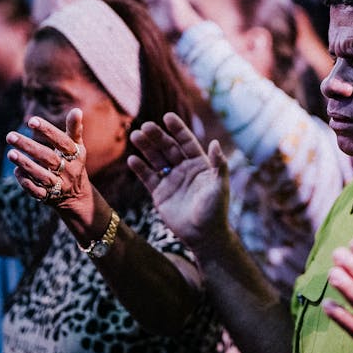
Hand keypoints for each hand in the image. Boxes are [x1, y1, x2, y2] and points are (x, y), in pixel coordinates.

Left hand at [7, 109, 91, 208]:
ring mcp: (59, 184)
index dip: (48, 131)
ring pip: (41, 175)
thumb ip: (74, 129)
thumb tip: (77, 110)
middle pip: (48, 158)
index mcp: (75, 155)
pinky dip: (26, 182)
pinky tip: (16, 171)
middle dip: (29, 147)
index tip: (31, 121)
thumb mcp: (77, 147)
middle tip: (10, 136)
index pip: (62, 141)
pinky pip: (37, 191)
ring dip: (25, 164)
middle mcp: (68, 170)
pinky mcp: (49, 197)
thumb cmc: (73, 163)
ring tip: (10, 153)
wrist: (77, 195)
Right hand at [127, 112, 230, 249]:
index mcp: (200, 164)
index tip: (167, 117)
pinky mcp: (160, 193)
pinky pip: (148, 177)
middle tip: (145, 126)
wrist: (204, 236)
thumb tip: (215, 143)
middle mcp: (184, 169)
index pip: (187, 142)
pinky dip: (140, 168)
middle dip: (157, 136)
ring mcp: (171, 180)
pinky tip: (132, 159)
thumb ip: (219, 165)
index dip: (178, 129)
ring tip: (135, 136)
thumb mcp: (219, 186)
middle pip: (168, 148)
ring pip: (156, 159)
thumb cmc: (215, 211)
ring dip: (146, 147)